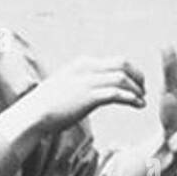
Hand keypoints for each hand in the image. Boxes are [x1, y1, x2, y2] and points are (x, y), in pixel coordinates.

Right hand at [16, 55, 145, 133]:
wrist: (33, 114)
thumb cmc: (47, 105)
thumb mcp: (66, 86)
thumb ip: (81, 83)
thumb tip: (92, 91)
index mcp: (83, 64)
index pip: (115, 61)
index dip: (130, 71)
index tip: (137, 82)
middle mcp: (87, 68)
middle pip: (123, 64)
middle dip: (137, 76)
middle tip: (143, 90)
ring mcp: (88, 82)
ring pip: (123, 79)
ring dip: (136, 89)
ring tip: (142, 100)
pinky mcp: (89, 97)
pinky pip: (117, 94)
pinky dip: (130, 98)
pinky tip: (138, 105)